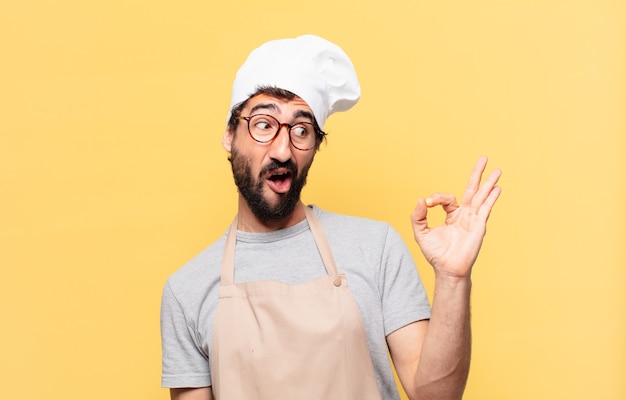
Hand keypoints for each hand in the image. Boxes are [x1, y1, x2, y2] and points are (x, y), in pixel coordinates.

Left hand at [411, 156, 501, 278]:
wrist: (447, 269)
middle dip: (477, 174)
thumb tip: (420, 199)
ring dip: (489, 183)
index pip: (448, 198)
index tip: (427, 203)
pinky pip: (485, 209)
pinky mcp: (478, 226)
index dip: (436, 198)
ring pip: (481, 197)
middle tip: (483, 158)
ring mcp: (473, 220)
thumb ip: (418, 216)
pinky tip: (497, 188)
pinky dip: (491, 198)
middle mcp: (465, 215)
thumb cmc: (436, 254)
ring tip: (497, 170)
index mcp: (452, 215)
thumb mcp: (421, 233)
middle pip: (472, 190)